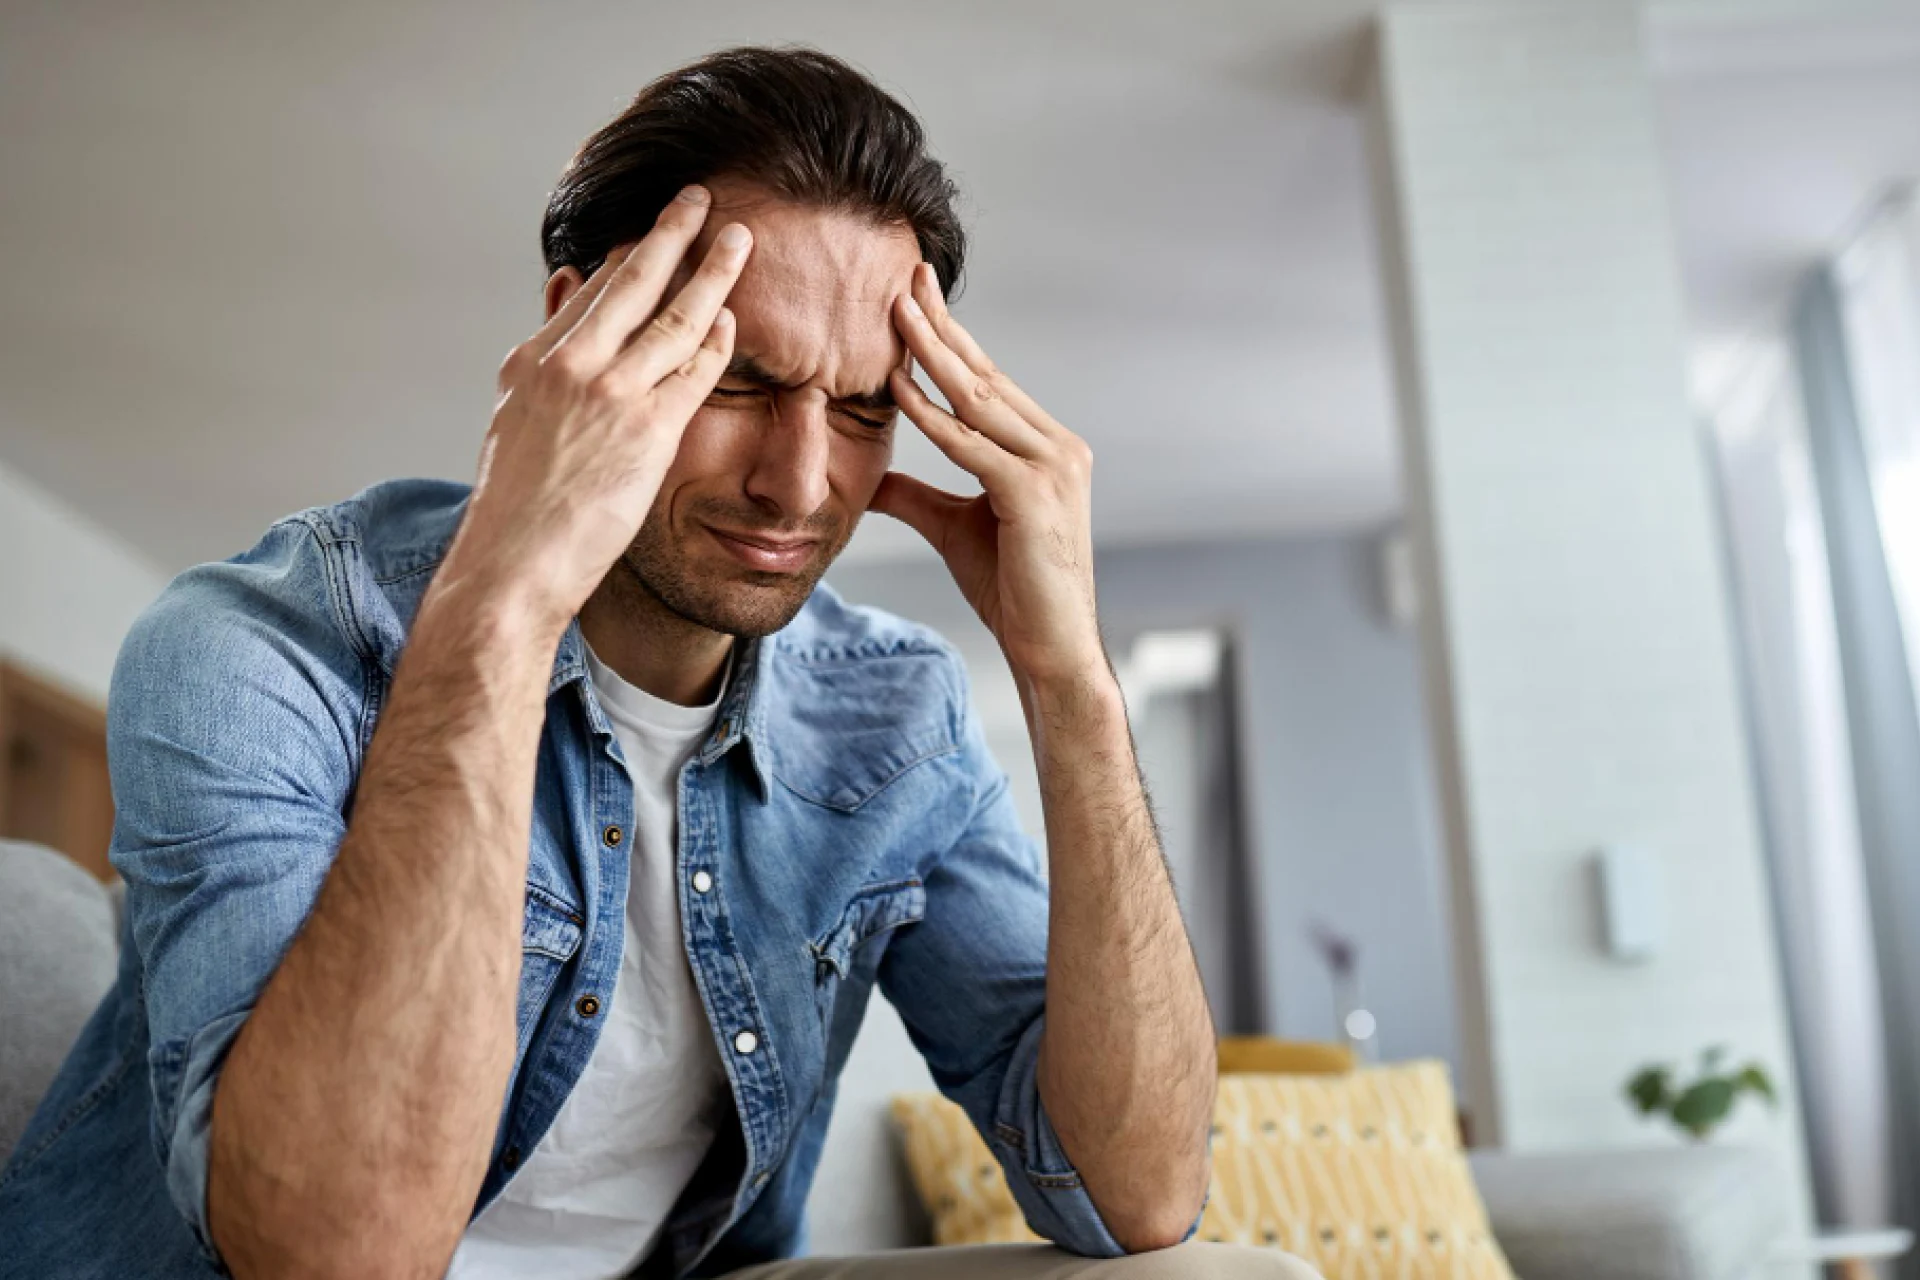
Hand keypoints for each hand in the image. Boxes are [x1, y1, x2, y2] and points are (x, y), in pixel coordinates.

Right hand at [441, 185, 748, 632]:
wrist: (512, 563)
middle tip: (701, 198)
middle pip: (632, 282)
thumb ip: (547, 356)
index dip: (630, 257)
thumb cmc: (517, 506)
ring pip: (673, 315)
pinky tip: (735, 317)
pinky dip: (718, 340)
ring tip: (739, 239)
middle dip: (671, 233)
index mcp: (533, 360)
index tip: (657, 231)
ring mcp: (610, 394)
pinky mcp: (647, 431)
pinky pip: (694, 371)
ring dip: (711, 271)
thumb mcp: (515, 419)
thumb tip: (567, 289)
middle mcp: (570, 365)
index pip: (592, 292)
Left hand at [873, 263, 1105, 687]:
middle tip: (906, 277)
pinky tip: (898, 387)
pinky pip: (970, 446)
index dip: (951, 339)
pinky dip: (932, 416)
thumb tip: (873, 478)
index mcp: (1047, 448)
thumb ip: (917, 496)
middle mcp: (1058, 447)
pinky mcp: (1033, 493)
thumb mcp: (954, 528)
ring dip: (933, 352)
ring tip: (895, 310)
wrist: (1049, 648)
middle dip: (942, 326)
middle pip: (986, 376)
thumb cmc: (1013, 590)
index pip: (990, 382)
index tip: (915, 298)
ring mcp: (1052, 467)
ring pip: (979, 399)